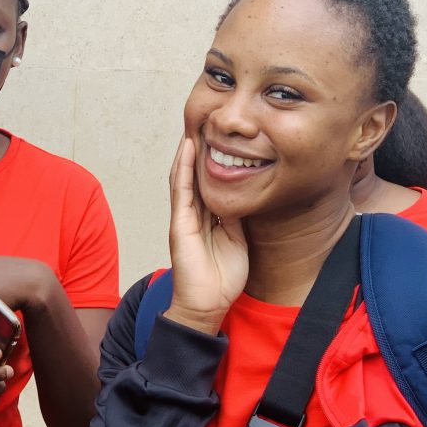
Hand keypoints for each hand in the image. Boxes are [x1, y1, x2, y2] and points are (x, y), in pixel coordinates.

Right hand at [163, 137, 247, 335]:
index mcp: (207, 218)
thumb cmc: (221, 279)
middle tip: (207, 120)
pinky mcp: (180, 224)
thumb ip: (237, 218)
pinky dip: (184, 168)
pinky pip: (181, 190)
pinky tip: (187, 147)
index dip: (213, 159)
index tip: (223, 136)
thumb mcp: (238, 240)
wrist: (206, 306)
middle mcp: (193, 214)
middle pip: (195, 174)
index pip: (208, 182)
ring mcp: (184, 218)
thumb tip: (246, 195)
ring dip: (188, 150)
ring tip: (195, 123)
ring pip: (184, 175)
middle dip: (199, 148)